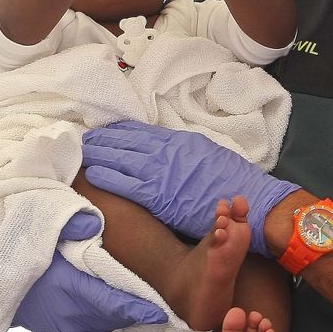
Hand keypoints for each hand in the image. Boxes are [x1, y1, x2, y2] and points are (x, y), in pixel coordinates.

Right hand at [11, 210, 166, 331]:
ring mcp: (61, 329)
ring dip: (118, 311)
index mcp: (66, 290)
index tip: (163, 308)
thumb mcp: (38, 221)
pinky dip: (102, 315)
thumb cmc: (12, 242)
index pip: (115, 303)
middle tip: (155, 298)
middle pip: (114, 316)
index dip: (141, 307)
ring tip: (134, 298)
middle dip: (134, 308)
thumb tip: (94, 222)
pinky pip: (90, 326)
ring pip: (103, 323)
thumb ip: (69, 219)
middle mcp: (67, 317)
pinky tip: (106, 299)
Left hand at [81, 121, 299, 255]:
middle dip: (104, 140)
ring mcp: (162, 173)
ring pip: (122, 160)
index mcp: (179, 141)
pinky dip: (109, 178)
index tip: (106, 130)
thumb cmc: (231, 180)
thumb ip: (183, 150)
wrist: (248, 201)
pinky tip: (94, 174)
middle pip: (127, 143)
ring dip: (100, 155)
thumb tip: (167, 148)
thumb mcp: (207, 153)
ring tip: (83, 152)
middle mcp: (167, 153)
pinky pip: (128, 185)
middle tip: (85, 139)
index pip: (141, 132)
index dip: (120, 131)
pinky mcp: (160, 196)